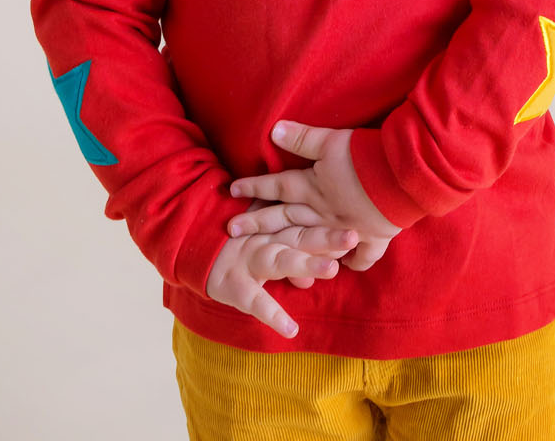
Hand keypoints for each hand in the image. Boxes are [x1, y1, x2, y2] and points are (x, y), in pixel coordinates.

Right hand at [206, 210, 358, 339]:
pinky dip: (272, 315)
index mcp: (277, 227)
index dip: (331, 225)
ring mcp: (250, 260)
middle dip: (327, 238)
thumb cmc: (239, 242)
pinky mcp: (234, 285)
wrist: (195, 249)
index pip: (308, 224)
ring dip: (306, 264)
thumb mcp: (265, 234)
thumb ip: (293, 241)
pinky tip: (291, 330)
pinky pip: (255, 301)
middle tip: (353, 236)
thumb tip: (324, 261)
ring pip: (281, 260)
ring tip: (332, 269)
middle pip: (301, 236)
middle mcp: (267, 240)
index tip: (358, 227)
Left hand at [228, 121, 401, 271]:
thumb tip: (272, 130)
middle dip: (258, 222)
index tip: (232, 190)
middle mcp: (324, 212)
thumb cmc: (366, 156)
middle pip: (286, 217)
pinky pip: (360, 257)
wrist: (403, 176)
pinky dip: (352, 262)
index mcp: (314, 188)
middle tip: (232, 229)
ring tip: (276, 256)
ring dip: (294, 247)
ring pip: (314, 240)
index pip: (278, 187)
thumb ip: (302, 138)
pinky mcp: (373, 237)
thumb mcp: (331, 140)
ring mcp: (346, 229)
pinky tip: (344, 266)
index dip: (255, 186)